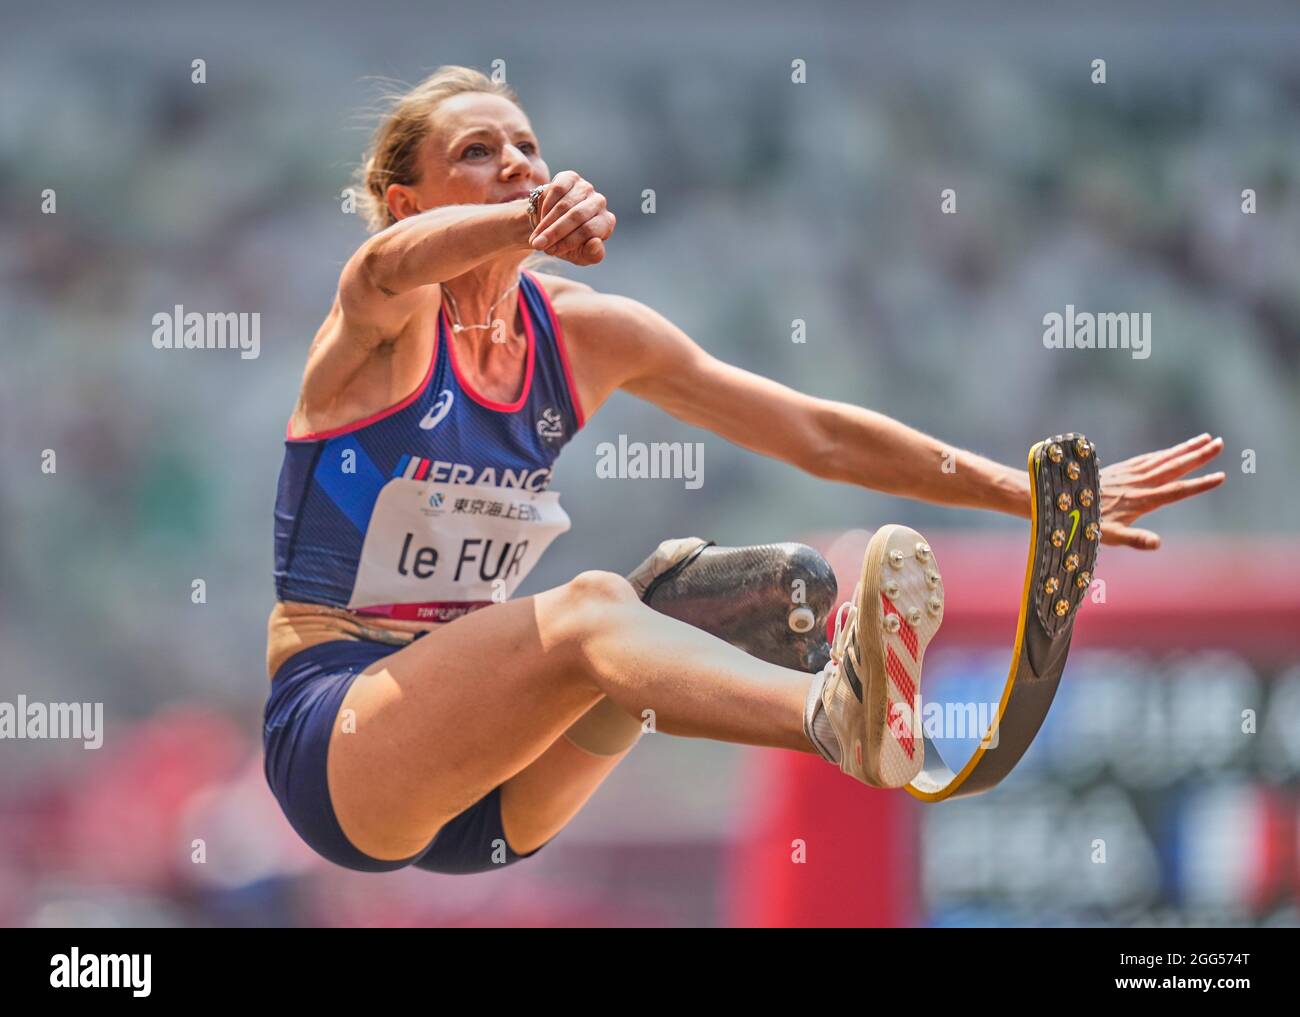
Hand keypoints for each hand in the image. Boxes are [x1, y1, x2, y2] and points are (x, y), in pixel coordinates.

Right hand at [529, 171, 615, 265]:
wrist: (551, 224)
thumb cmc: (568, 242)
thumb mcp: (580, 255)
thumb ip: (592, 254)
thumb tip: (596, 243)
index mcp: (606, 222)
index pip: (589, 231)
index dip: (567, 242)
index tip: (549, 251)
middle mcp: (599, 203)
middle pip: (577, 216)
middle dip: (555, 232)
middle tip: (537, 245)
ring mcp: (586, 188)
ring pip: (565, 204)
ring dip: (547, 222)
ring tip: (535, 237)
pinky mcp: (570, 177)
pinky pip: (557, 190)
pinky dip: (545, 206)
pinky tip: (540, 218)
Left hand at [1097, 433, 1225, 549]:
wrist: (1063, 500)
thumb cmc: (1088, 523)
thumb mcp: (1110, 536)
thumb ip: (1135, 539)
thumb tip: (1157, 544)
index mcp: (1142, 500)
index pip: (1177, 491)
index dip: (1200, 484)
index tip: (1221, 476)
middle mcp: (1139, 483)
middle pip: (1174, 467)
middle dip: (1198, 455)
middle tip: (1220, 443)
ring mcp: (1130, 474)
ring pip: (1163, 458)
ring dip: (1185, 448)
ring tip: (1206, 438)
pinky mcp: (1121, 469)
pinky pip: (1148, 458)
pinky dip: (1163, 452)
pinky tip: (1172, 450)